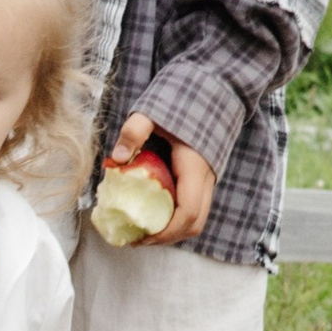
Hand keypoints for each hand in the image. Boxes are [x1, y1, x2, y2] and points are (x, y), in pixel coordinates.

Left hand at [105, 111, 216, 245]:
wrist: (214, 91)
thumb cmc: (182, 100)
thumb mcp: (152, 112)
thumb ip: (135, 131)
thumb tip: (117, 158)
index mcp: (196, 168)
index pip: (187, 213)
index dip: (166, 232)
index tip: (142, 238)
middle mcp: (207, 178)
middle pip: (194, 224)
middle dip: (167, 237)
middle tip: (137, 239)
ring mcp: (208, 179)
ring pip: (196, 218)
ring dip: (172, 230)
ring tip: (142, 231)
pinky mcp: (203, 178)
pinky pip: (193, 207)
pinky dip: (175, 218)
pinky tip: (153, 213)